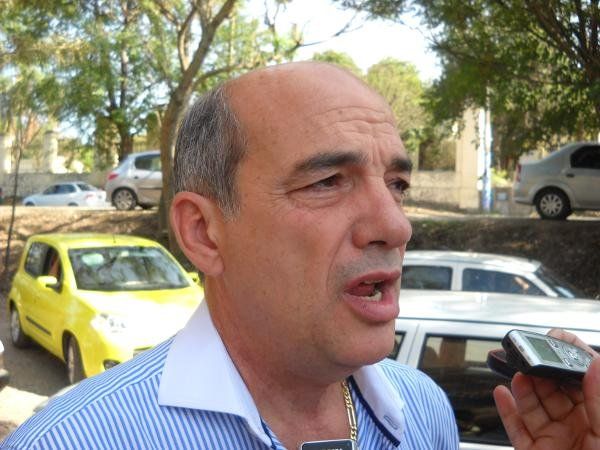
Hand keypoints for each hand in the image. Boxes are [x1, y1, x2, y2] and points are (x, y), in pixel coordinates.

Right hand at [493, 329, 599, 449]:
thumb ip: (599, 400)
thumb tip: (596, 365)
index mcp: (596, 417)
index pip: (582, 378)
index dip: (569, 357)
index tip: (557, 339)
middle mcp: (575, 426)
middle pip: (552, 390)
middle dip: (539, 371)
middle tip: (529, 357)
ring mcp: (554, 439)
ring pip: (531, 407)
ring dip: (522, 388)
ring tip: (517, 373)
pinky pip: (516, 430)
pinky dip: (506, 411)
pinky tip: (501, 394)